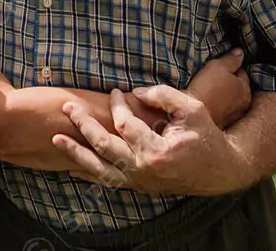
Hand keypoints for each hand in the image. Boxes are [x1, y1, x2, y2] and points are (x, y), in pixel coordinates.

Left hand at [52, 88, 255, 195]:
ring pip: (99, 169)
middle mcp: (143, 169)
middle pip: (104, 146)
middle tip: (68, 107)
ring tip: (56, 138)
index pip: (125, 125)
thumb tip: (135, 91)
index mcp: (157, 151)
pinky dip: (88, 172)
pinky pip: (107, 180)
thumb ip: (163, 95)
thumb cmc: (204, 136)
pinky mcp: (136, 185)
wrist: (218, 170)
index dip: (117, 106)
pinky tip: (71, 164)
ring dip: (76, 153)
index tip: (113, 91)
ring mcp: (138, 180)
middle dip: (84, 125)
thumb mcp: (191, 108)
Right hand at [186, 49, 251, 127]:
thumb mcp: (217, 67)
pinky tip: (209, 101)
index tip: (220, 66)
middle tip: (214, 77)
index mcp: (245, 89)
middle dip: (230, 82)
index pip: (242, 72)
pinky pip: (223, 109)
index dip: (231, 67)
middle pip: (238, 87)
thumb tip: (240, 52)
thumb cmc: (206, 88)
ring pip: (231, 99)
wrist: (192, 114)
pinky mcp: (223, 122)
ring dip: (225, 94)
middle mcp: (244, 103)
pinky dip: (219, 105)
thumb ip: (231, 59)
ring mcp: (234, 115)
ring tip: (210, 90)